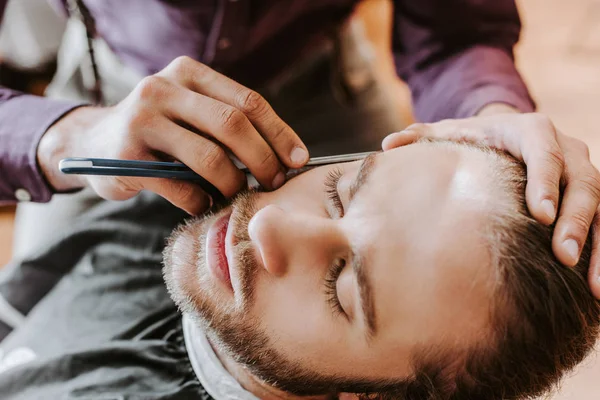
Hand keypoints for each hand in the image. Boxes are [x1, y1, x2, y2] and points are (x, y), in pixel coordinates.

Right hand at [38, 56, 308, 214]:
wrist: (93, 141)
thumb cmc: (161, 130)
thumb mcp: (192, 111)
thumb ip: (229, 122)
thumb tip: (288, 156)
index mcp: (188, 72)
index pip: (247, 101)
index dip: (279, 132)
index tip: (299, 160)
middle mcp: (163, 88)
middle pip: (232, 125)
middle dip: (263, 160)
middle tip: (275, 183)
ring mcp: (142, 120)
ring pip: (209, 158)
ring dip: (233, 185)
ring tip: (239, 196)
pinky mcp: (127, 156)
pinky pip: (182, 187)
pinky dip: (201, 202)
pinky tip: (204, 204)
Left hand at [382, 108, 599, 297]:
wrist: (507, 133)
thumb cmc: (475, 138)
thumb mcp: (449, 133)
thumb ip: (419, 136)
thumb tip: (386, 145)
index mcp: (531, 130)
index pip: (544, 152)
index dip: (545, 182)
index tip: (540, 215)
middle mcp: (567, 149)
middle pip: (581, 182)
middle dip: (575, 220)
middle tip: (564, 256)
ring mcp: (583, 172)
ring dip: (597, 243)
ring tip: (593, 285)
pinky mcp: (590, 195)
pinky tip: (597, 287)